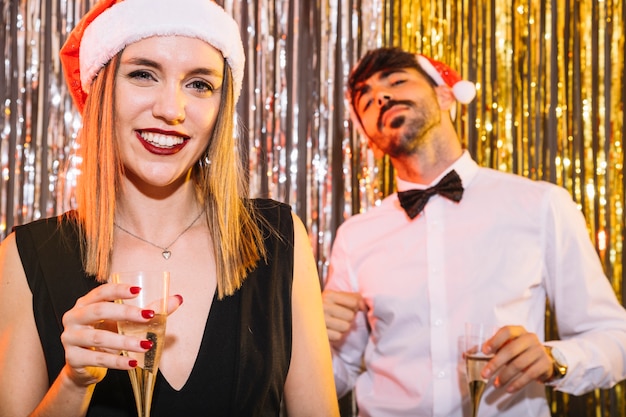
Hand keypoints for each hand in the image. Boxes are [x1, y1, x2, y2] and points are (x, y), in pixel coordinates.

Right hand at [60, 283, 182, 387]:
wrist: (84, 366)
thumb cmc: (106, 335)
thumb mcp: (123, 322)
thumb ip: (147, 310)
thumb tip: (177, 299)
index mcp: (86, 303)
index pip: (101, 292)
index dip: (119, 290)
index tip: (138, 290)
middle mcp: (74, 317)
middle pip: (100, 311)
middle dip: (126, 313)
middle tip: (148, 316)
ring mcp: (70, 338)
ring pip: (99, 337)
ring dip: (125, 341)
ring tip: (146, 345)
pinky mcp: (72, 358)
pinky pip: (97, 358)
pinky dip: (117, 361)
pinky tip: (133, 362)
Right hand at [322, 290, 364, 341]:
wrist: (308, 318)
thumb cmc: (328, 307)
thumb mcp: (339, 297)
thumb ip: (355, 298)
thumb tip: (364, 306)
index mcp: (328, 295)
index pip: (354, 302)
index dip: (354, 307)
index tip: (347, 307)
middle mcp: (323, 306)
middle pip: (350, 316)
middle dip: (348, 318)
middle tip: (339, 316)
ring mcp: (320, 320)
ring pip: (346, 327)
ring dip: (343, 327)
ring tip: (335, 323)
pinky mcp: (320, 333)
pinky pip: (338, 336)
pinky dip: (336, 335)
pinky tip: (330, 330)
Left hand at [481, 325, 553, 392]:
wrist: (544, 359)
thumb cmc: (519, 351)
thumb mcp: (506, 346)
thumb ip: (489, 349)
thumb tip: (466, 354)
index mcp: (518, 331)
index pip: (506, 331)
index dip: (495, 340)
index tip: (484, 351)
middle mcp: (530, 338)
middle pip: (510, 350)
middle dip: (495, 363)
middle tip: (484, 374)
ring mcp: (539, 351)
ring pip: (519, 364)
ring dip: (505, 376)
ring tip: (496, 384)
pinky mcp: (545, 364)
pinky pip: (530, 375)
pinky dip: (517, 384)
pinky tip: (509, 389)